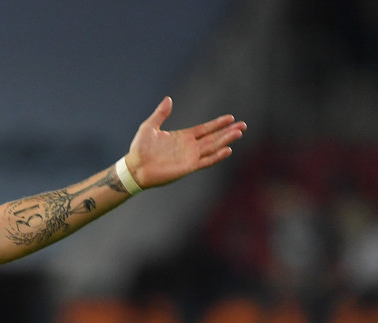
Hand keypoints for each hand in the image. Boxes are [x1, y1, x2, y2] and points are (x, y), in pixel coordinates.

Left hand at [124, 97, 245, 188]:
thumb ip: (160, 114)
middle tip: (243, 125)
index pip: (205, 129)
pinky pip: (206, 161)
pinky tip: (227, 149)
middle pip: (213, 137)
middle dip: (228, 131)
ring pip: (213, 147)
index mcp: (182, 136)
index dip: (217, 124)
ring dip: (226, 140)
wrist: (135, 168)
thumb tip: (168, 99)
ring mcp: (189, 157)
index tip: (230, 118)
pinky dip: (217, 156)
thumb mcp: (149, 127)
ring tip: (239, 133)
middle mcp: (189, 147)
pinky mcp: (187, 167)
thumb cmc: (139, 149)